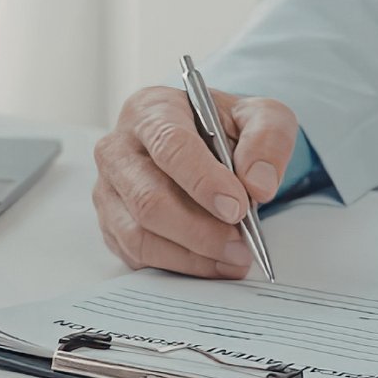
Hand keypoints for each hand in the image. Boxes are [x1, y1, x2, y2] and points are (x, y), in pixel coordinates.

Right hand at [93, 85, 298, 276]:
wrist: (206, 141)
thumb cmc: (226, 126)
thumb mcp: (261, 115)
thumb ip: (268, 139)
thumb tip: (259, 185)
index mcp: (152, 110)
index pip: (170, 146)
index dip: (203, 181)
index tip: (237, 208)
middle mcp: (119, 148)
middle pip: (149, 199)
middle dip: (200, 230)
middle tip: (242, 245)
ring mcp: (109, 189)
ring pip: (138, 234)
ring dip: (190, 255)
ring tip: (233, 259)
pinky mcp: (110, 223)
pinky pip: (136, 255)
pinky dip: (179, 266)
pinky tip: (213, 263)